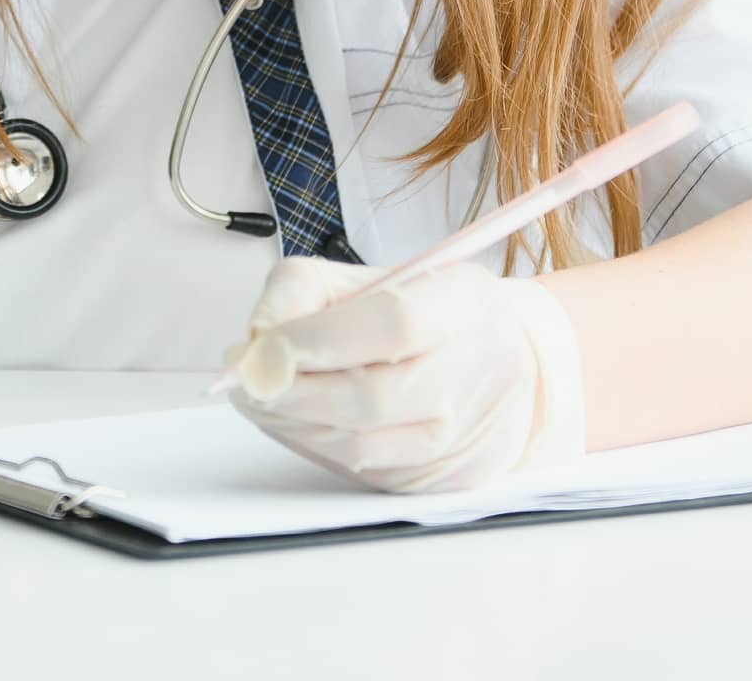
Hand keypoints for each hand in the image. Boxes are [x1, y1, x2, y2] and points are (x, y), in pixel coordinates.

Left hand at [224, 257, 585, 493]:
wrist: (507, 366)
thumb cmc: (430, 313)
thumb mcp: (373, 273)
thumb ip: (305, 291)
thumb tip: (255, 339)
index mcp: (457, 308)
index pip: (389, 326)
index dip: (316, 339)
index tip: (262, 346)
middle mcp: (463, 378)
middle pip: (368, 399)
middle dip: (290, 391)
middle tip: (244, 378)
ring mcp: (454, 437)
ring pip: (356, 446)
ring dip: (291, 423)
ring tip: (260, 395)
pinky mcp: (437, 479)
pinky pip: (359, 471)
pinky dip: (312, 445)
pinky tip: (293, 420)